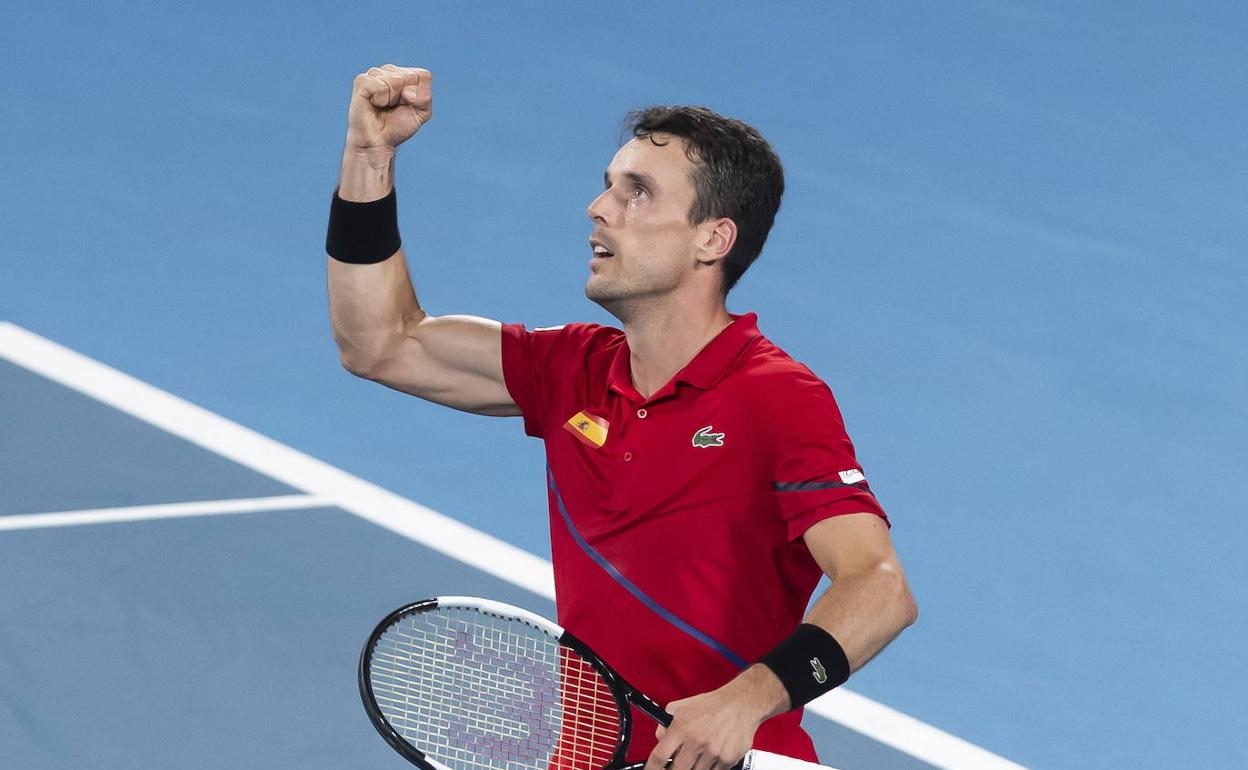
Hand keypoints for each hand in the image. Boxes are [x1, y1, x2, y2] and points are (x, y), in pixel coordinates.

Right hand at [345, 64, 432, 151]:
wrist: (378, 141)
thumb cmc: (398, 126)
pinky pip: (381, 86)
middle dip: (406, 98)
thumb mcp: (422, 113)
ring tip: (383, 106)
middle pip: (410, 77)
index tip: (408, 105)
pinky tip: (373, 103)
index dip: (419, 95)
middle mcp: (390, 71)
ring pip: (396, 80)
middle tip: (393, 107)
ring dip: (392, 99)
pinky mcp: (362, 81)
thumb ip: (425, 98)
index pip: (423, 75)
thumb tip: (407, 91)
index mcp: (406, 74)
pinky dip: (380, 99)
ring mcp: (375, 73)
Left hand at [643, 668, 785, 769]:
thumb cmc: (712, 705)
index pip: (659, 757)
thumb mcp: (680, 707)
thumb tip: (659, 741)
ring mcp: (713, 753)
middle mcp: (697, 742)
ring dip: (693, 767)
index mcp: (682, 728)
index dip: (652, 769)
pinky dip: (710, 766)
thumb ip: (665, 725)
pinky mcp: (727, 760)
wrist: (741, 704)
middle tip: (677, 764)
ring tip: (697, 755)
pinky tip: (711, 755)